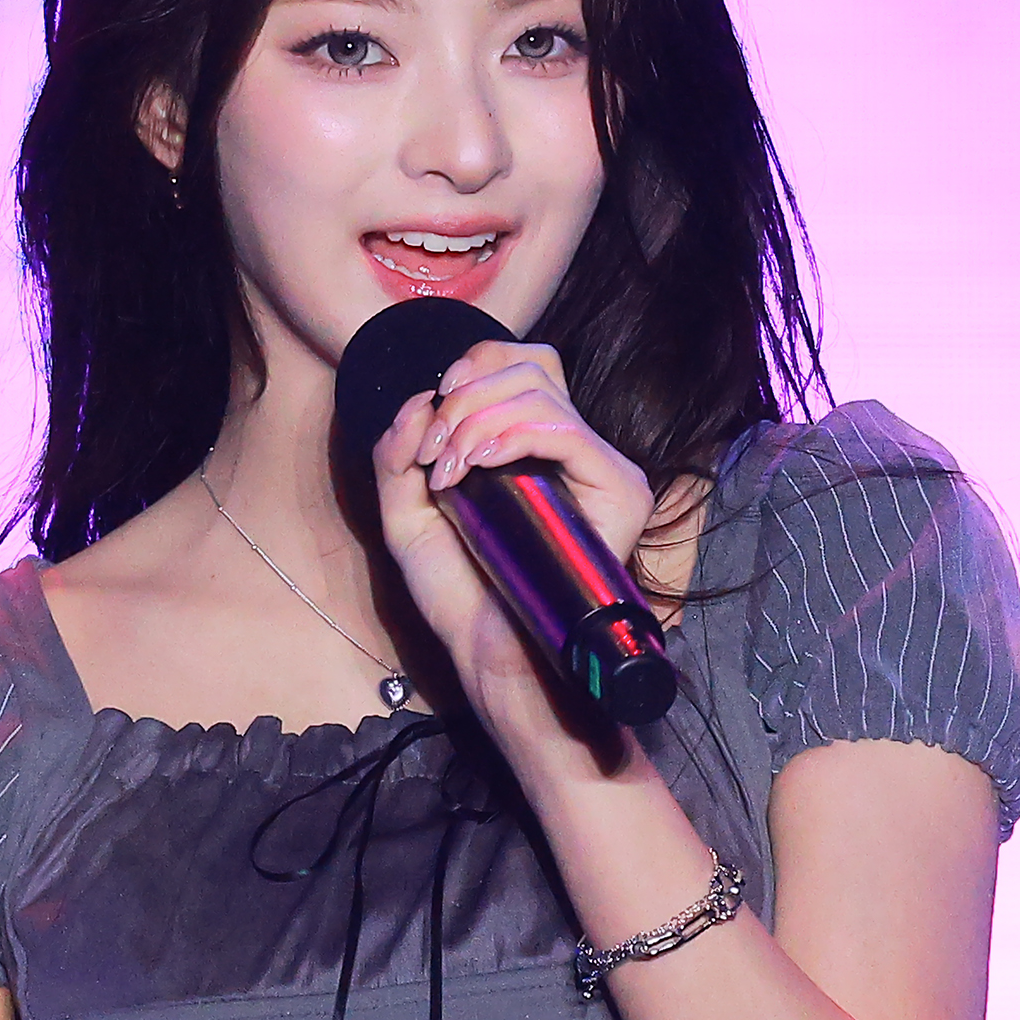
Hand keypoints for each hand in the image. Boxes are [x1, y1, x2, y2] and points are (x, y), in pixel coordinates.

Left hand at [369, 339, 655, 765]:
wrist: (496, 657)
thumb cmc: (463, 596)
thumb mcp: (409, 518)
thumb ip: (399, 457)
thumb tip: (416, 400)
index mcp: (534, 445)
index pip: (519, 362)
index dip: (470, 370)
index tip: (430, 423)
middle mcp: (572, 449)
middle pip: (528, 365)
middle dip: (463, 398)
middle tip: (433, 456)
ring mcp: (600, 467)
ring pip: (540, 391)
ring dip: (476, 420)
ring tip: (449, 473)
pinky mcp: (619, 491)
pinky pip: (565, 429)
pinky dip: (511, 435)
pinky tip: (478, 466)